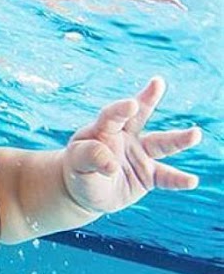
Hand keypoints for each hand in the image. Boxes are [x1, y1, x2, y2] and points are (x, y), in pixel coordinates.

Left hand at [62, 77, 201, 213]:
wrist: (86, 190)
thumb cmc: (79, 170)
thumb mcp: (77, 164)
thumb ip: (90, 158)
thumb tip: (112, 164)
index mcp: (102, 130)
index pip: (111, 116)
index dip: (120, 110)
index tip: (131, 105)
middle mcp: (124, 137)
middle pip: (139, 116)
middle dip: (148, 99)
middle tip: (157, 83)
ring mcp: (139, 154)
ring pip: (161, 144)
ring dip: (178, 139)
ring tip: (196, 134)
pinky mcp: (149, 174)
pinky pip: (166, 177)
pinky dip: (178, 179)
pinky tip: (191, 181)